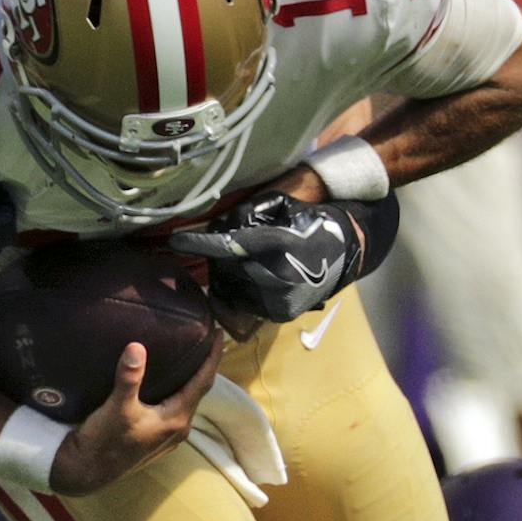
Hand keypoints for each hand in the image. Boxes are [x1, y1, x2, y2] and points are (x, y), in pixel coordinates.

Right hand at [51, 333, 222, 495]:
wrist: (85, 472)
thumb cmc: (104, 442)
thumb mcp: (116, 408)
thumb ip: (129, 378)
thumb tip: (137, 347)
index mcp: (176, 419)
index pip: (203, 381)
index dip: (213, 357)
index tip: (220, 332)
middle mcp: (178, 430)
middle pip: (197, 391)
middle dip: (203, 366)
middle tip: (204, 340)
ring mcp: (167, 438)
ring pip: (185, 401)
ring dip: (188, 381)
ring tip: (186, 358)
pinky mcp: (155, 440)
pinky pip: (173, 410)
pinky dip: (175, 393)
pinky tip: (164, 385)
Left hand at [169, 191, 365, 323]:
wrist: (345, 252)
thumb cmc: (309, 222)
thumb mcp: (281, 206)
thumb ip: (247, 213)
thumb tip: (216, 226)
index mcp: (278, 246)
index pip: (229, 247)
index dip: (200, 244)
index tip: (176, 241)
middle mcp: (277, 276)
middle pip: (226, 269)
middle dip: (218, 258)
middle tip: (221, 247)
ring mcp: (278, 300)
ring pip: (232, 288)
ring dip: (228, 276)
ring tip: (243, 264)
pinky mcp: (279, 315)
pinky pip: (244, 303)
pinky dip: (240, 291)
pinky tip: (249, 279)